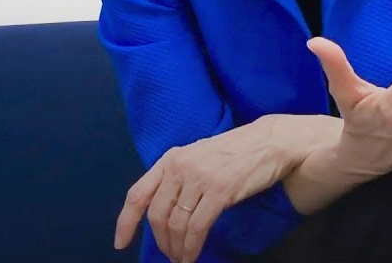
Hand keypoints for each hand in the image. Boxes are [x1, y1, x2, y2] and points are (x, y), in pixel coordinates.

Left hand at [114, 114, 341, 262]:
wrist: (270, 141)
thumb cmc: (236, 151)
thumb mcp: (200, 157)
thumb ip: (179, 176)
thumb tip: (163, 211)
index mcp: (172, 157)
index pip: (138, 193)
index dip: (126, 222)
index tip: (121, 243)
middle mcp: (181, 166)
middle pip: (157, 215)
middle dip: (161, 241)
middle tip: (170, 255)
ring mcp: (200, 177)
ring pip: (176, 225)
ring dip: (177, 249)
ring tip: (183, 258)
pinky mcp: (220, 190)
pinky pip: (197, 228)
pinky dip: (192, 248)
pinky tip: (193, 255)